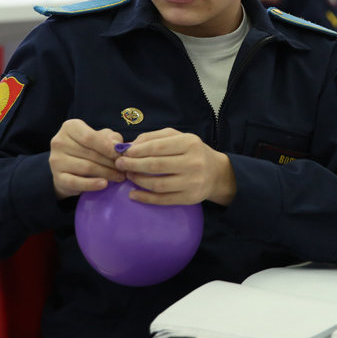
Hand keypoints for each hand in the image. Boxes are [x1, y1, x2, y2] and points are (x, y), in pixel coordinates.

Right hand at [49, 119, 124, 198]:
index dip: (107, 147)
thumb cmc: (87, 148)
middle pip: (90, 153)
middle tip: (124, 168)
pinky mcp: (57, 177)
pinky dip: (92, 184)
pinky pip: (76, 182)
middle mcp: (59, 142)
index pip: (90, 137)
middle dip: (110, 162)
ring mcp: (56, 160)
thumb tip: (118, 146)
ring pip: (86, 167)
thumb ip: (110, 138)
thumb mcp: (99, 138)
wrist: (67, 168)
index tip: (120, 155)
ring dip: (106, 173)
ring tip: (119, 176)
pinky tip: (104, 184)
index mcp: (70, 127)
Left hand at [115, 128, 236, 205]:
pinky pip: (163, 199)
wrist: (216, 173)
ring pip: (158, 184)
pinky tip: (133, 194)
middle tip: (119, 164)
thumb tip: (130, 145)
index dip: (138, 151)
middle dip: (133, 165)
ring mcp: (192, 182)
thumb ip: (154, 138)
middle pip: (156, 165)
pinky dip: (145, 198)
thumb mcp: (178, 137)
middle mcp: (193, 162)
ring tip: (128, 175)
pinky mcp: (189, 198)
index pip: (158, 147)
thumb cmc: (192, 152)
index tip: (124, 152)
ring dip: (138, 180)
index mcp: (189, 143)